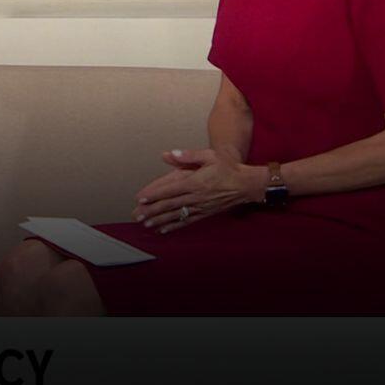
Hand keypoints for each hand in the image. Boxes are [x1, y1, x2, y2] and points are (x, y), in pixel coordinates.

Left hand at [130, 149, 262, 233]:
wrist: (247, 184)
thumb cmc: (227, 167)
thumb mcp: (209, 156)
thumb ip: (188, 156)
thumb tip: (169, 154)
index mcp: (195, 182)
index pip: (170, 189)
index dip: (154, 195)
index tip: (140, 199)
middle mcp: (196, 197)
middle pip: (170, 205)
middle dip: (152, 211)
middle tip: (137, 215)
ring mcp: (201, 207)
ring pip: (176, 215)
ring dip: (160, 220)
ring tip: (145, 224)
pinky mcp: (205, 213)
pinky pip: (187, 221)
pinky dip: (174, 226)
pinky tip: (163, 230)